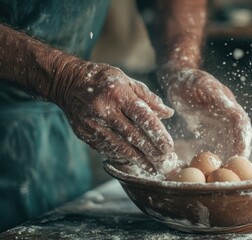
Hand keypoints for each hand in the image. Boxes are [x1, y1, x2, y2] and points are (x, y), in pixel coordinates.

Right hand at [55, 61, 180, 172]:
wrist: (67, 82)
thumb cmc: (103, 80)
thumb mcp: (127, 81)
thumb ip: (148, 98)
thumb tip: (168, 113)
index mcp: (118, 94)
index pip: (143, 117)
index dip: (157, 134)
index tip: (169, 147)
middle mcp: (104, 110)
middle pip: (133, 136)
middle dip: (152, 152)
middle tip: (166, 162)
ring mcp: (93, 124)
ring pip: (120, 147)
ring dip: (139, 160)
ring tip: (153, 169)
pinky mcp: (85, 134)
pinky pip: (107, 149)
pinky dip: (122, 157)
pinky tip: (134, 162)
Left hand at [161, 68, 251, 159]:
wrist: (178, 78)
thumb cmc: (188, 80)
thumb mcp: (202, 84)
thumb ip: (216, 95)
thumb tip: (232, 107)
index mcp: (227, 102)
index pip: (240, 122)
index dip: (242, 138)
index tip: (240, 153)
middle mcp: (227, 113)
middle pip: (239, 134)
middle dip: (240, 150)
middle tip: (235, 168)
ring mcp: (219, 121)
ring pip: (230, 140)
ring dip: (230, 154)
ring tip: (226, 170)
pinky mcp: (210, 127)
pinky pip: (217, 142)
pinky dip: (218, 153)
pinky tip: (214, 165)